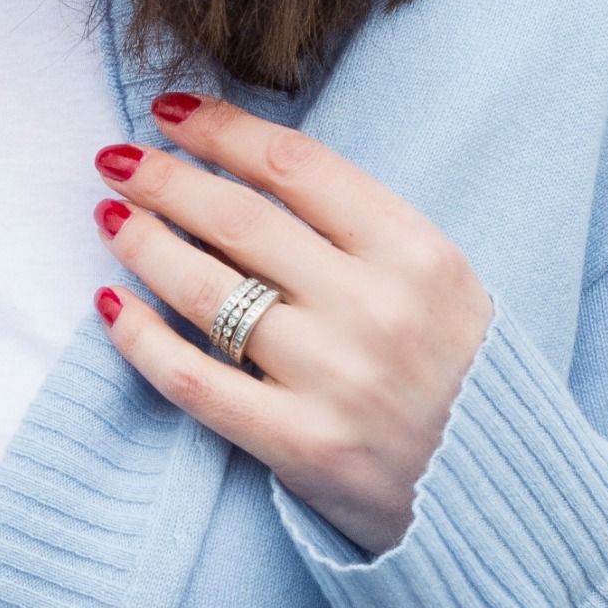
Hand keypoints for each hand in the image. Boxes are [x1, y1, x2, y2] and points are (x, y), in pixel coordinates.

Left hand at [92, 93, 494, 555]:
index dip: (221, 130)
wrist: (497, 495)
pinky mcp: (298, 443)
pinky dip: (137, 336)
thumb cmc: (460, 377)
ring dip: (142, 243)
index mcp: (416, 252)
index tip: (171, 112)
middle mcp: (374, 307)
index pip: (295, 165)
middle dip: (164, 179)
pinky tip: (109, 305)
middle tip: (117, 158)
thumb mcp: (441, 283)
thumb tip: (242, 175)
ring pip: (205, 291)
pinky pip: (191, 376)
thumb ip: (361, 232)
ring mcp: (334, 377)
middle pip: (239, 220)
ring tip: (109, 218)